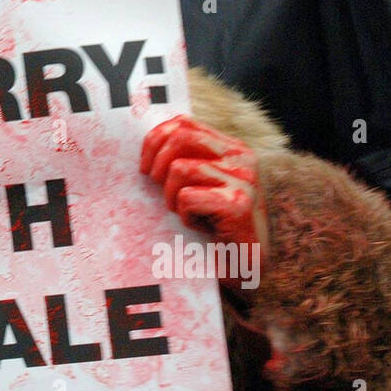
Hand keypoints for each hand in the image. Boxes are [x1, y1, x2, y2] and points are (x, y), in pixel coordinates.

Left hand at [140, 115, 267, 281]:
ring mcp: (244, 180)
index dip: (155, 139)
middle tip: (158, 190)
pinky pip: (187, 198)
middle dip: (158, 165)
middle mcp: (243, 158)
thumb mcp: (203, 185)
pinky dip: (185, 217)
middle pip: (180, 138)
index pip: (184, 122)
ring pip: (179, 170)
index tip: (144, 166)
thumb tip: (147, 141)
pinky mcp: (238, 205)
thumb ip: (187, 159)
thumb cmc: (217, 226)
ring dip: (172, 198)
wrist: (246, 268)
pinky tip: (203, 229)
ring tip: (189, 215)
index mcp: (233, 148)